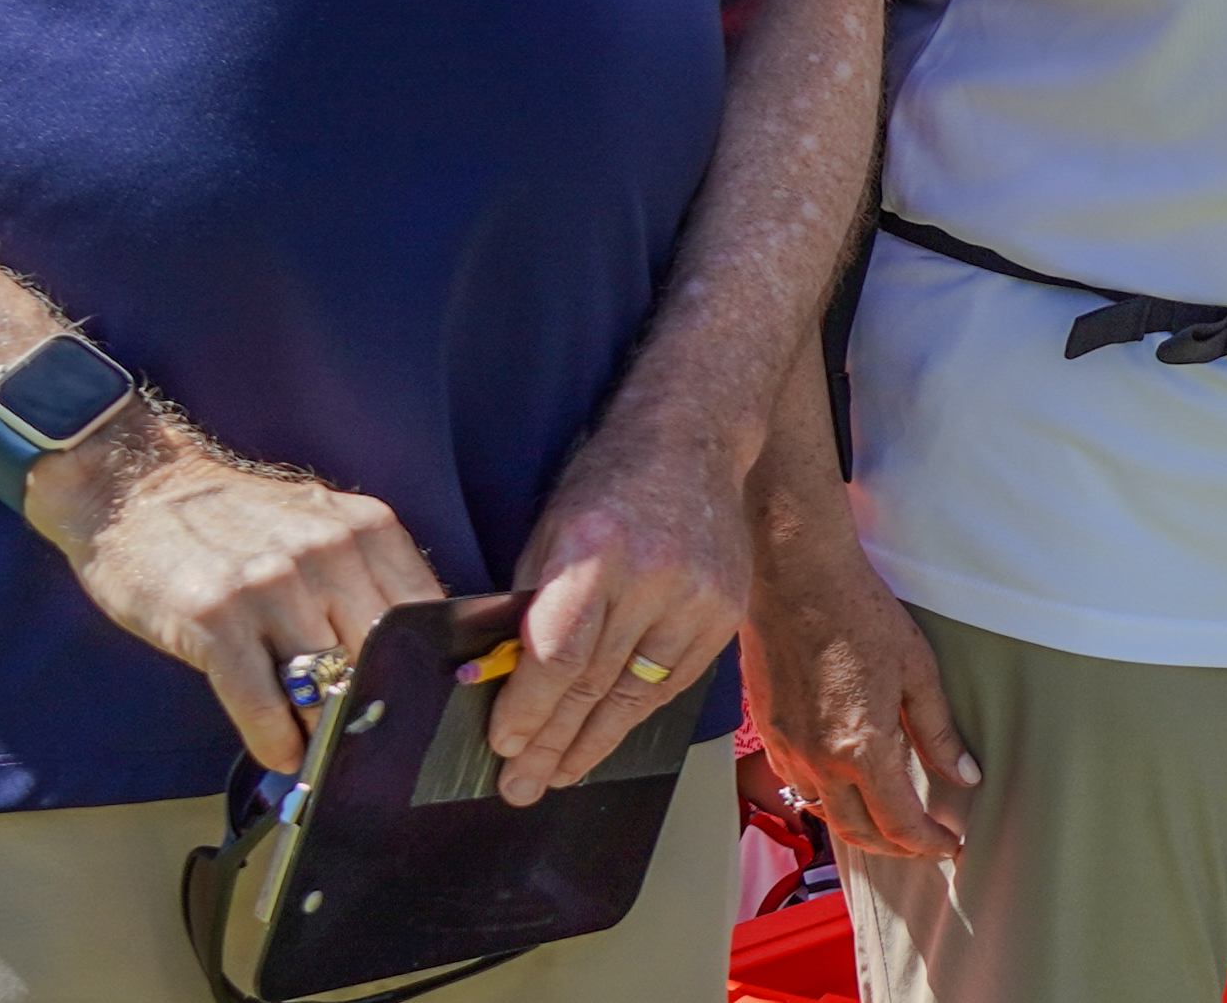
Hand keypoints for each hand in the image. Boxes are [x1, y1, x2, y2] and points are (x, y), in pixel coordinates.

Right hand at [30, 405, 444, 774]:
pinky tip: (283, 753)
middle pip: (379, 656)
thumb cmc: (236, 522)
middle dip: (376, 707)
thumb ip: (366, 578)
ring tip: (326, 752)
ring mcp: (271, 584)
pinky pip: (262, 699)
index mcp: (367, 529)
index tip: (425, 707)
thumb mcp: (321, 527)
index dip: (427, 668)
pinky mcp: (214, 617)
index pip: (426, 614)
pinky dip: (276, 738)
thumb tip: (408, 655)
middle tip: (370, 742)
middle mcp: (327, 551)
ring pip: (324, 684)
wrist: (139, 490)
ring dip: (326, 731)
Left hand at [485, 436, 749, 805]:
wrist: (693, 441)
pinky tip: (609, 736)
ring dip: (594, 743)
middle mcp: (655, 578)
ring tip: (559, 776)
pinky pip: (675, 681)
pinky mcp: (727, 612)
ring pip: (638, 694)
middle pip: (595, 684)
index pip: (558, 655)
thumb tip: (499, 684)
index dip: (527, 709)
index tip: (503, 744)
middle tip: (521, 786)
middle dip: (552, 743)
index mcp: (597, 550)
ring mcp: (700, 597)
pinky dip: (637, 712)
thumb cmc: (607, 484)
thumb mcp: (551, 532)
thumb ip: (532, 607)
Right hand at [744, 519, 976, 857]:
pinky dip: (829, 801)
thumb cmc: (859, 613)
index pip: (899, 823)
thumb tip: (965, 775)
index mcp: (861, 748)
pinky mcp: (769, 733)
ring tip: (892, 821)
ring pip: (825, 814)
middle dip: (896, 849)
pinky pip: (799, 785)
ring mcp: (787, 749)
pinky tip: (849, 787)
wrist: (795, 577)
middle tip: (926, 844)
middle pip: (859, 833)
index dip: (928, 843)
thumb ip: (938, 732)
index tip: (950, 846)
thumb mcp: (917, 670)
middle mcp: (818, 761)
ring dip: (861, 829)